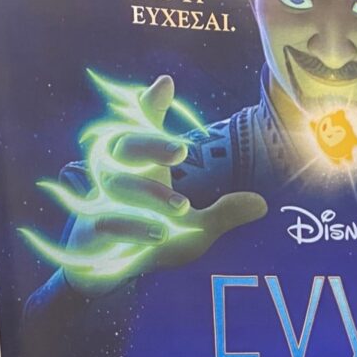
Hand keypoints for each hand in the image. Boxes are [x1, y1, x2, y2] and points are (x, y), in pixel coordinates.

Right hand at [63, 75, 266, 296]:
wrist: (111, 272)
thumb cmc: (153, 240)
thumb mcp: (194, 229)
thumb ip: (223, 214)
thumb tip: (263, 204)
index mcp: (144, 169)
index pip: (142, 129)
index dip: (149, 106)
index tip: (166, 84)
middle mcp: (119, 177)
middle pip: (123, 146)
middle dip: (150, 145)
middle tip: (182, 151)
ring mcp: (102, 202)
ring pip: (116, 184)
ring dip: (149, 193)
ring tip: (182, 208)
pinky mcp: (93, 232)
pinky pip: (106, 221)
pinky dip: (132, 226)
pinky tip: (158, 233)